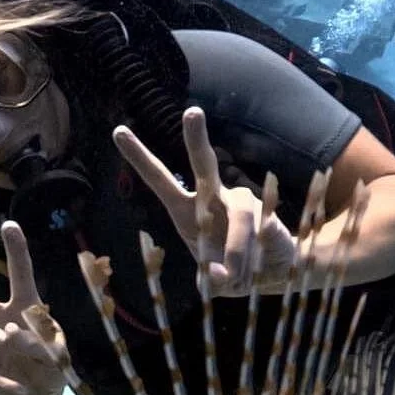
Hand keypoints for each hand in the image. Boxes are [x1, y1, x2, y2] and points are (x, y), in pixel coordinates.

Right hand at [0, 221, 66, 394]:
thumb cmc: (49, 365)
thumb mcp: (57, 354)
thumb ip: (39, 343)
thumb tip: (8, 333)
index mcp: (25, 306)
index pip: (20, 274)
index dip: (16, 249)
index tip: (9, 224)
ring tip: (3, 339)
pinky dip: (2, 382)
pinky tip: (21, 389)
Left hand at [112, 108, 299, 296]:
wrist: (275, 272)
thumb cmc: (232, 272)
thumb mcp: (213, 282)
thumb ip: (208, 279)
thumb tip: (217, 274)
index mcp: (187, 211)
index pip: (161, 180)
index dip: (140, 158)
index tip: (118, 131)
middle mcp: (213, 198)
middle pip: (205, 164)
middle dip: (197, 139)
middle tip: (192, 112)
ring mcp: (241, 201)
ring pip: (238, 219)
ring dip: (237, 255)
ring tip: (236, 279)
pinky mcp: (266, 210)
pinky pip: (258, 232)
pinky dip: (251, 258)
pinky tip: (253, 271)